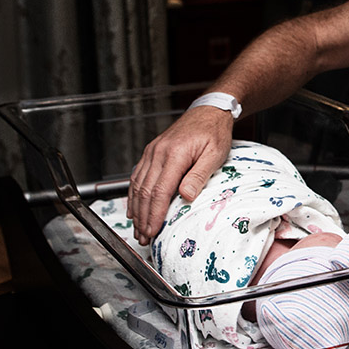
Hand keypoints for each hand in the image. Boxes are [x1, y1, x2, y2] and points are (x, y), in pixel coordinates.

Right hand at [127, 106, 233, 244]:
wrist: (208, 111)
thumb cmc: (214, 132)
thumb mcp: (215, 154)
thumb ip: (199, 175)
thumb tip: (186, 196)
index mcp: (175, 154)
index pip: (159, 191)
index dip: (154, 214)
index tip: (153, 231)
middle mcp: (158, 153)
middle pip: (145, 191)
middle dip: (143, 217)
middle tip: (144, 237)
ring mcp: (152, 152)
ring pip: (138, 185)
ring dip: (136, 209)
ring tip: (138, 229)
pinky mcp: (151, 152)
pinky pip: (137, 176)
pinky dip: (134, 195)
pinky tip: (134, 208)